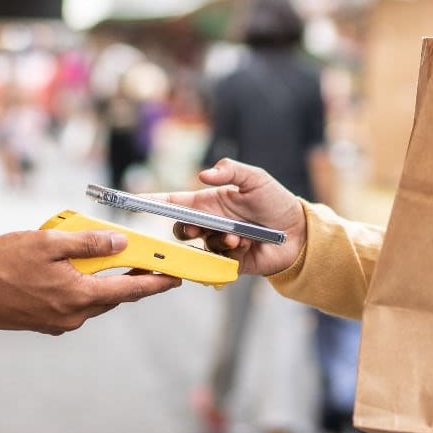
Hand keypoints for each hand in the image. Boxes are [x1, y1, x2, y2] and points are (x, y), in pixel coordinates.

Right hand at [0, 228, 180, 334]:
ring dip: (104, 283)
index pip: (130, 291)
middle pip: (113, 297)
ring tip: (108, 261)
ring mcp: (58, 322)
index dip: (155, 284)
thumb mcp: (49, 243)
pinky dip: (82, 289)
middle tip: (146, 262)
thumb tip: (119, 244)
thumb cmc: (3, 265)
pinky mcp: (44, 323)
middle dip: (132, 281)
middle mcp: (74, 316)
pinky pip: (74, 305)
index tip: (176, 278)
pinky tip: (72, 271)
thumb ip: (88, 244)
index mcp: (80, 296)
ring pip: (93, 301)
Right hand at [157, 159, 305, 276]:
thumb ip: (230, 171)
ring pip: (199, 246)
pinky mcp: (229, 262)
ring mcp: (218, 243)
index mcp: (209, 202)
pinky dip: (229, 251)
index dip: (153, 201)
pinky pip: (217, 260)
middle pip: (181, 228)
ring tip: (237, 236)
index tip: (134, 201)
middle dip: (185, 228)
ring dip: (215, 240)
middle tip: (198, 228)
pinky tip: (245, 244)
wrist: (299, 232)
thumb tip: (203, 175)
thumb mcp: (255, 179)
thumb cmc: (275, 202)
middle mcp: (210, 223)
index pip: (174, 202)